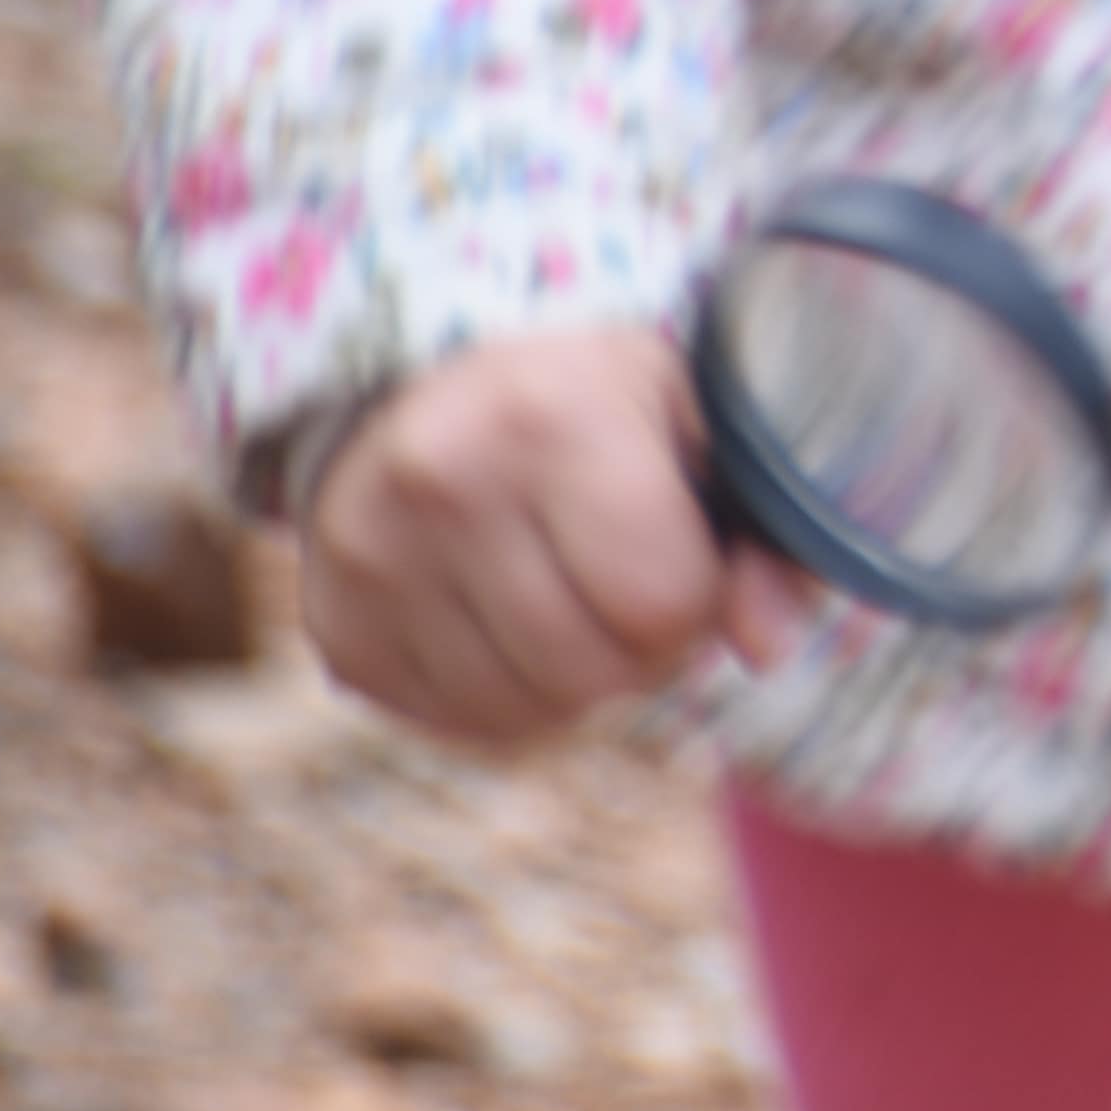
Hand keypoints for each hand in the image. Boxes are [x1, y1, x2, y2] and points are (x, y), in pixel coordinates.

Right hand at [297, 322, 811, 749]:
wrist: (425, 385)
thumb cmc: (592, 401)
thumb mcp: (695, 418)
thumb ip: (761, 529)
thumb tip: (773, 648)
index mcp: (547, 417)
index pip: (660, 601)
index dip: (700, 598)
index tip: (690, 552)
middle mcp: (441, 486)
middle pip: (595, 671)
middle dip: (642, 645)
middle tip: (632, 579)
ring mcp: (371, 565)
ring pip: (530, 713)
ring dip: (578, 678)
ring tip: (573, 593)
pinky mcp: (337, 631)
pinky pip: (464, 726)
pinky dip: (512, 695)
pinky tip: (512, 619)